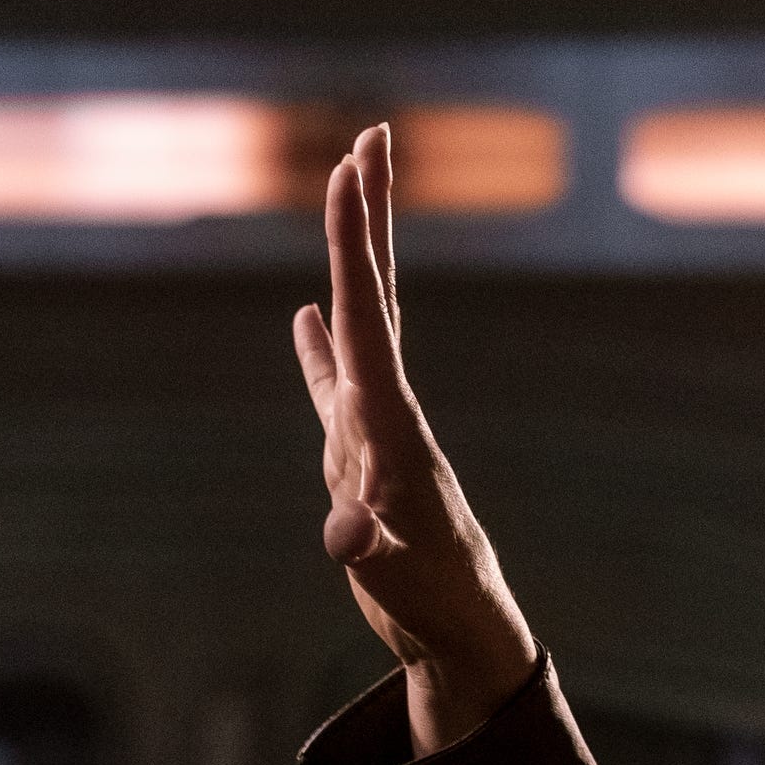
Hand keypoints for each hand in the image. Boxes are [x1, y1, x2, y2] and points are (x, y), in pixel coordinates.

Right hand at [293, 125, 539, 753]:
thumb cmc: (432, 599)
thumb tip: (343, 539)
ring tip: (346, 195)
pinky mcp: (360, 458)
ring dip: (350, 259)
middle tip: (372, 136)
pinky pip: (332, 383)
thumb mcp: (397, 575)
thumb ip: (369, 548)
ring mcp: (373, 427)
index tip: (350, 168)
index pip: (367, 311)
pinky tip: (305, 315)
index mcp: (392, 418)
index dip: (353, 241)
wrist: (459, 627)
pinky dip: (317, 347)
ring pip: (358, 323)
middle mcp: (386, 406)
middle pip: (374, 292)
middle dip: (369, 216)